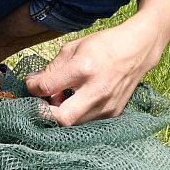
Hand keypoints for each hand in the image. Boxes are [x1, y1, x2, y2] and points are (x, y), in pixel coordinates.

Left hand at [24, 15, 164, 126]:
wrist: (137, 50)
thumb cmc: (103, 45)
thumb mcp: (73, 48)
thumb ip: (51, 68)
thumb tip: (33, 84)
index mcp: (83, 69)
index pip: (47, 88)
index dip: (33, 88)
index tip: (32, 84)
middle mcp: (97, 91)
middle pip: (62, 119)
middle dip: (46, 113)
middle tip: (42, 101)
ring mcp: (107, 105)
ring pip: (74, 124)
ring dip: (62, 114)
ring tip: (61, 98)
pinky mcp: (113, 113)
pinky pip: (87, 122)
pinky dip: (77, 114)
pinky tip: (76, 100)